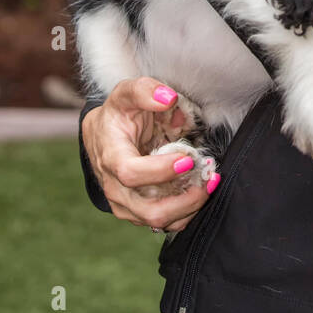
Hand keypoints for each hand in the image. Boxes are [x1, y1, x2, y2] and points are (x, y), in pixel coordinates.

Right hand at [81, 78, 217, 232]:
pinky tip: (200, 191)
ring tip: (209, 183)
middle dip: (184, 198)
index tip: (188, 158)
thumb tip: (167, 97)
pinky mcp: (136, 212)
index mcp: (110, 157)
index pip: (131, 174)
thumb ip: (145, 90)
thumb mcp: (126, 93)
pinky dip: (186, 211)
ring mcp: (125, 204)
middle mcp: (114, 187)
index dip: (161, 170)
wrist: (103, 136)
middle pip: (148, 209)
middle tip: (207, 176)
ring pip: (158, 220)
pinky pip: (164, 222)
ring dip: (189, 206)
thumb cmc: (118, 114)